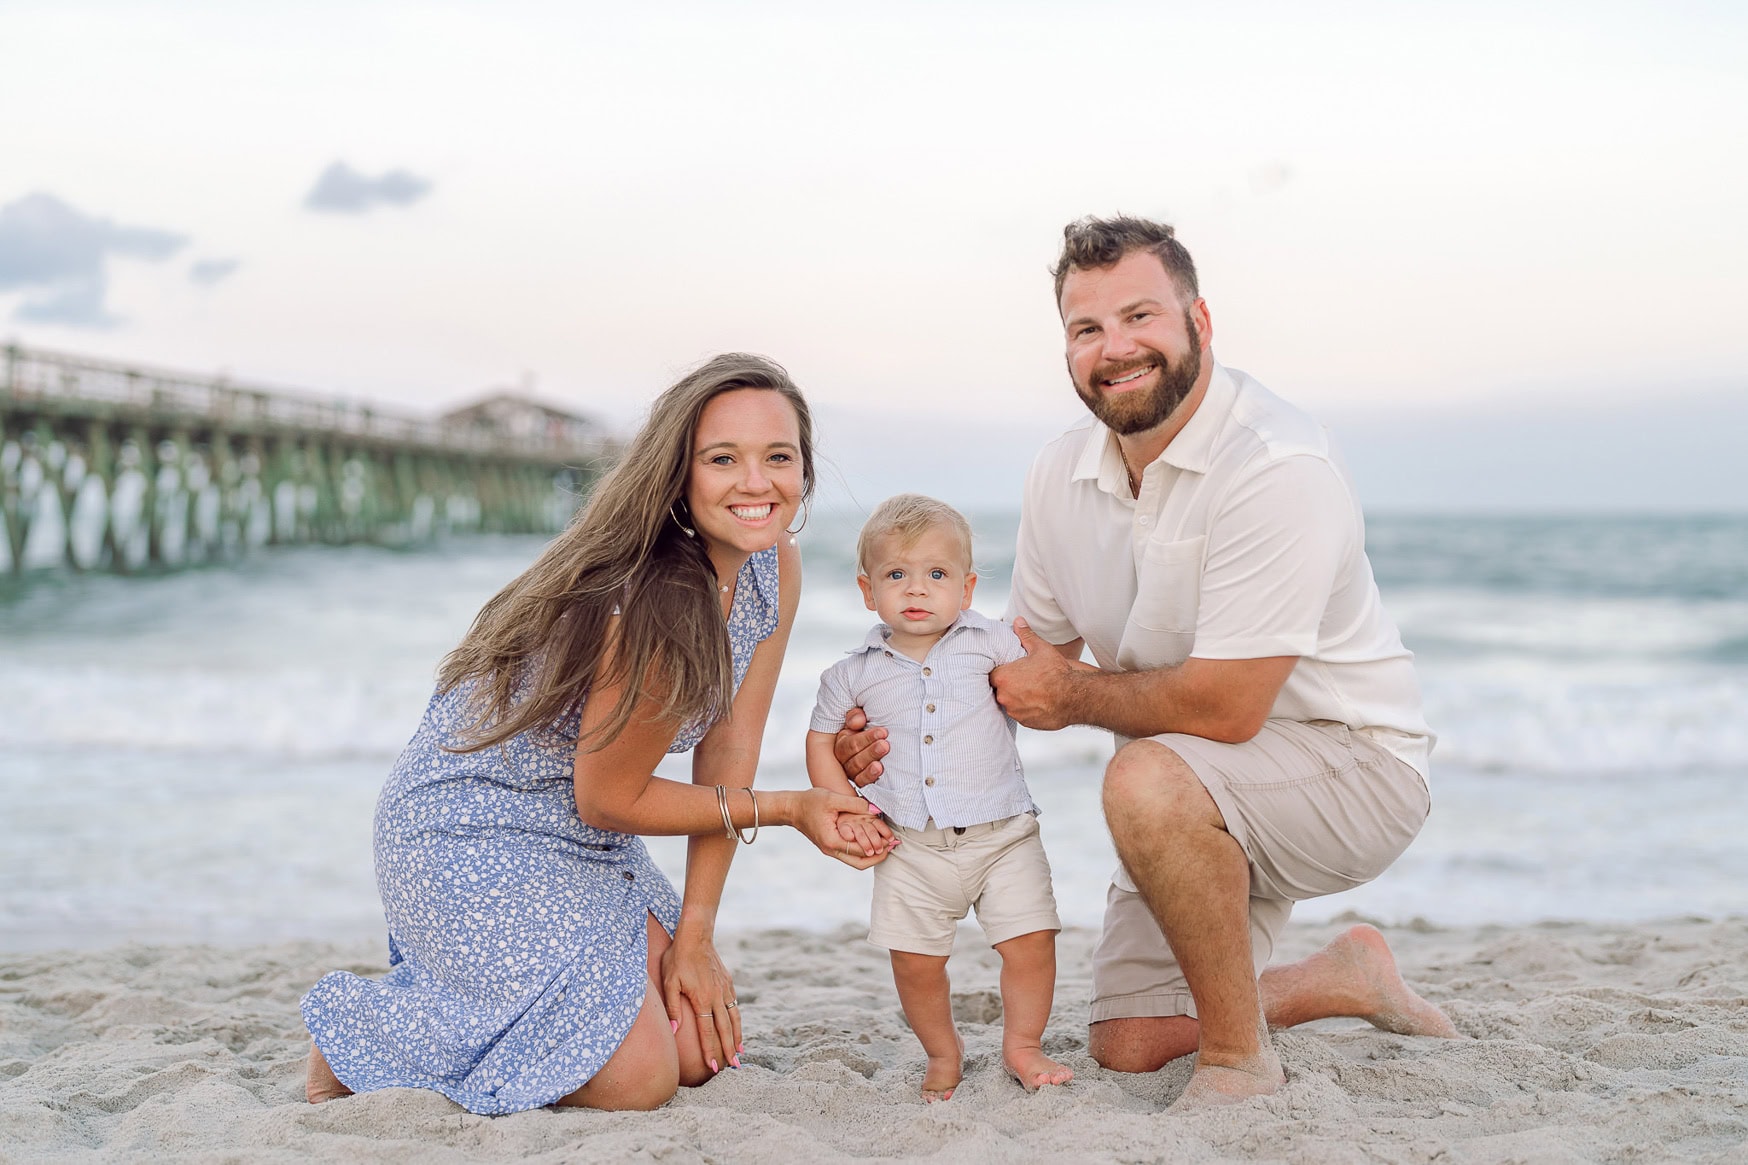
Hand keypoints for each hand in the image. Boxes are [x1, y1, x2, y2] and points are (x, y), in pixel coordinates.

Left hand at [660, 930, 740, 1073]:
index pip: (707, 1031)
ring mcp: (725, 989)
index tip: (712, 1066)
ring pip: (734, 1018)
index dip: (710, 1050)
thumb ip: (673, 1007)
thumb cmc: (677, 959)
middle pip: (725, 1029)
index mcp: (702, 999)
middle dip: (728, 1050)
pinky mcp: (727, 982)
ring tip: (739, 1052)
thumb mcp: (669, 982)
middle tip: (733, 1067)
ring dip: (736, 1037)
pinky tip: (736, 1028)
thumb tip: (675, 1030)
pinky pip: (734, 1006)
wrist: (696, 936)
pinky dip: (737, 1020)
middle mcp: (717, 997)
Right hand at [790, 787, 888, 868]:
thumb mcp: (833, 799)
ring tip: (887, 845)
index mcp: (832, 841)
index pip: (861, 851)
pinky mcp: (831, 846)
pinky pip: (850, 854)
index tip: (892, 840)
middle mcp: (831, 850)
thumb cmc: (810, 802)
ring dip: (872, 855)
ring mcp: (830, 850)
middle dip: (878, 857)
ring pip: (856, 861)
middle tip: (893, 847)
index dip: (879, 847)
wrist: (792, 808)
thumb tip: (876, 810)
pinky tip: (873, 841)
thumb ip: (855, 804)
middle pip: (860, 863)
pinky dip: (863, 850)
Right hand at [833, 707, 887, 786]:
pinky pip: (862, 782)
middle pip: (853, 759)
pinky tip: (878, 772)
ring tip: (881, 764)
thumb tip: (857, 721)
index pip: (849, 743)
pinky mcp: (862, 780)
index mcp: (843, 742)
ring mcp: (853, 771)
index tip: (882, 732)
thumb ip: (856, 716)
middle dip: (871, 751)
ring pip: (857, 771)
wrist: (884, 737)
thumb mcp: (862, 718)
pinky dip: (869, 777)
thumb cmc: (872, 727)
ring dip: (870, 767)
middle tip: (885, 745)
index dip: (866, 738)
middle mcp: (844, 758)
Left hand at [991, 618, 1094, 729]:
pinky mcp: (1025, 722)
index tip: (1009, 669)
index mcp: (1003, 677)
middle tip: (1023, 679)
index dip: (1000, 671)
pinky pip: (1021, 714)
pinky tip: (1038, 701)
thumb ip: (1025, 635)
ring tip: (1032, 690)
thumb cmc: (1057, 673)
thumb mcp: (1040, 649)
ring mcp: (1014, 711)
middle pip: (999, 689)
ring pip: (1010, 702)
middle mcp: (1004, 696)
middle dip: (1009, 684)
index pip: (991, 674)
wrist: (1074, 696)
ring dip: (1017, 697)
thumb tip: (1018, 621)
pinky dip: (1027, 708)